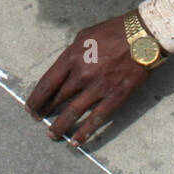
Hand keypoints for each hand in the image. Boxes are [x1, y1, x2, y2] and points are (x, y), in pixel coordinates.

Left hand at [25, 14, 152, 147]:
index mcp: (72, 57)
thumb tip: (64, 68)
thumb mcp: (85, 35)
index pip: (47, 83)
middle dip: (45, 110)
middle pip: (57, 98)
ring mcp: (98, 87)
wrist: (143, 35)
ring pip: (73, 112)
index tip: (29, 108)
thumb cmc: (114, 31)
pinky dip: (84, 132)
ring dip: (60, 126)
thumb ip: (72, 53)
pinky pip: (96, 119)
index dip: (36, 98)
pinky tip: (75, 142)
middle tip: (37, 119)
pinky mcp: (115, 96)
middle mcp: (82, 74)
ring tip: (52, 134)